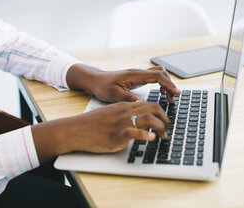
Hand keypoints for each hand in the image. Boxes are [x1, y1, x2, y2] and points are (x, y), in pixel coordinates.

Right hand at [31, 102, 168, 162]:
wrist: (76, 129)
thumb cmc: (92, 124)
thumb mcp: (111, 114)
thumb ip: (124, 115)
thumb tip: (137, 122)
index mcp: (124, 106)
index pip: (149, 104)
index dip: (161, 112)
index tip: (165, 121)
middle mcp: (125, 112)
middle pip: (152, 108)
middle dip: (165, 118)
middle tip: (168, 129)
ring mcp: (121, 122)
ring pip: (147, 118)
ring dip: (159, 127)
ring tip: (163, 136)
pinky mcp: (116, 134)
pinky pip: (134, 132)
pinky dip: (145, 136)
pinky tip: (151, 139)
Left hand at [67, 64, 179, 102]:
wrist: (96, 80)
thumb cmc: (103, 87)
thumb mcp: (114, 95)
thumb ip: (129, 98)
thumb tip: (143, 103)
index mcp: (134, 75)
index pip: (157, 76)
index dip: (169, 84)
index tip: (176, 93)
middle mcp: (138, 73)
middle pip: (161, 73)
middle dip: (170, 84)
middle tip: (172, 98)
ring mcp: (138, 74)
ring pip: (159, 74)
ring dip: (166, 83)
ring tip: (167, 97)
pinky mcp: (138, 78)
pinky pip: (154, 77)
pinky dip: (161, 84)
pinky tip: (160, 93)